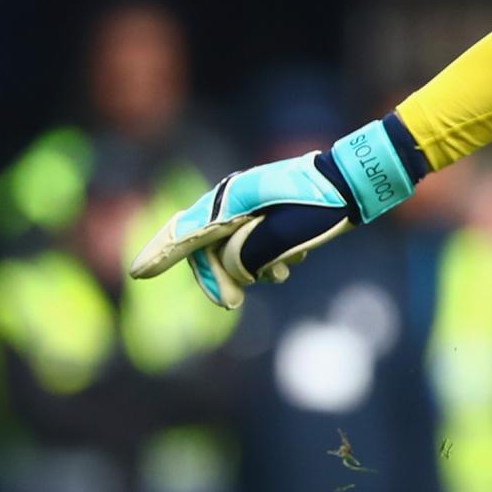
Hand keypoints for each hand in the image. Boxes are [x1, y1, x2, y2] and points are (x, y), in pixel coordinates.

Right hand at [128, 120, 417, 309]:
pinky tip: (291, 263)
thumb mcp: (277, 240)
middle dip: (219, 277)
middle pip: (206, 248)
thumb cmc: (317, 209)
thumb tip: (231, 272)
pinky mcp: (268, 212)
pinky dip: (268, 257)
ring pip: (233, 248)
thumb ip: (243, 257)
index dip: (161, 255)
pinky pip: (254, 242)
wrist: (353, 185)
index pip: (185, 234)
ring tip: (283, 272)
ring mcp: (250, 204)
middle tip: (233, 306)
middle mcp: (232, 200)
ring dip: (253, 267)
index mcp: (228, 203)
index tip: (138, 273)